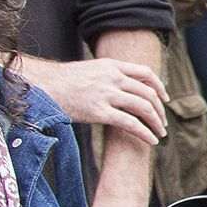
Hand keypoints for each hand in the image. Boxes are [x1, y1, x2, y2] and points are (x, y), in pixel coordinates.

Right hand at [14, 54, 168, 148]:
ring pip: (143, 107)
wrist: (42, 86)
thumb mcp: (90, 70)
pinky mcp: (99, 111)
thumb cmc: (63, 82)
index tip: (164, 99)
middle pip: (148, 92)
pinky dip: (144, 133)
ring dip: (156, 122)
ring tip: (160, 133)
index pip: (146, 73)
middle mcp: (112, 77)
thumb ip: (109, 76)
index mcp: (111, 65)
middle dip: (159, 109)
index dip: (159, 87)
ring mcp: (106, 93)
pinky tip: (150, 141)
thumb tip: (123, 88)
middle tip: (162, 122)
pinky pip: (130, 123)